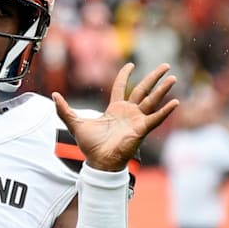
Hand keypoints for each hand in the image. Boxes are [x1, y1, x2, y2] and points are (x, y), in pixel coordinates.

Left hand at [53, 63, 178, 170]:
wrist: (98, 162)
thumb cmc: (90, 146)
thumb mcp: (74, 123)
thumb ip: (64, 109)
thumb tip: (54, 95)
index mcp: (114, 109)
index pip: (121, 87)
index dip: (125, 75)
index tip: (130, 65)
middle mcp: (128, 112)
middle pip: (143, 90)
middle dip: (154, 77)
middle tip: (166, 65)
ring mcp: (136, 120)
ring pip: (152, 100)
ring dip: (163, 89)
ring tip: (173, 77)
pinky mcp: (141, 129)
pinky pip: (155, 118)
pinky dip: (165, 111)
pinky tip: (175, 102)